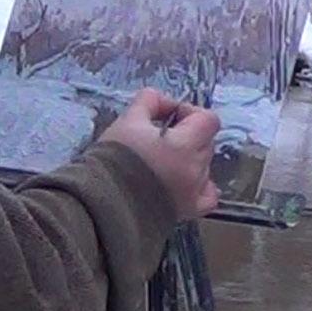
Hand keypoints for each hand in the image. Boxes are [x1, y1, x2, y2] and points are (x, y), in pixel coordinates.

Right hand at [99, 88, 221, 221]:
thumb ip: (149, 101)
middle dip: (187, 135)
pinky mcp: (188, 210)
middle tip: (160, 138)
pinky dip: (202, 186)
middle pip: (206, 142)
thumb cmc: (114, 159)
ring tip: (162, 162)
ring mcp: (194, 191)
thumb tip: (162, 100)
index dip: (190, 113)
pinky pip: (208, 195)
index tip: (170, 117)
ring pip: (205, 166)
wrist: (103, 203)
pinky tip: (186, 181)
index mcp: (185, 145)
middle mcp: (195, 169)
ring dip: (190, 159)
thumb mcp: (128, 120)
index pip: (208, 120)